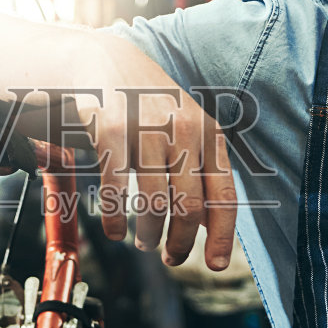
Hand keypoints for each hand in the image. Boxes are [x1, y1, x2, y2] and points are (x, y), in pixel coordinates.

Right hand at [74, 36, 236, 270]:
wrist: (104, 62)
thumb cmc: (148, 103)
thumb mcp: (185, 126)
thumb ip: (199, 167)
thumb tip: (209, 224)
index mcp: (208, 133)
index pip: (223, 196)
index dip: (221, 236)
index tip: (214, 265)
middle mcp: (183, 130)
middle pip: (189, 208)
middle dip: (180, 243)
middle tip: (170, 256)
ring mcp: (147, 130)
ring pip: (154, 204)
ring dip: (149, 235)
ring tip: (144, 242)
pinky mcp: (111, 131)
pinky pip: (116, 190)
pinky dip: (115, 220)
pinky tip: (115, 230)